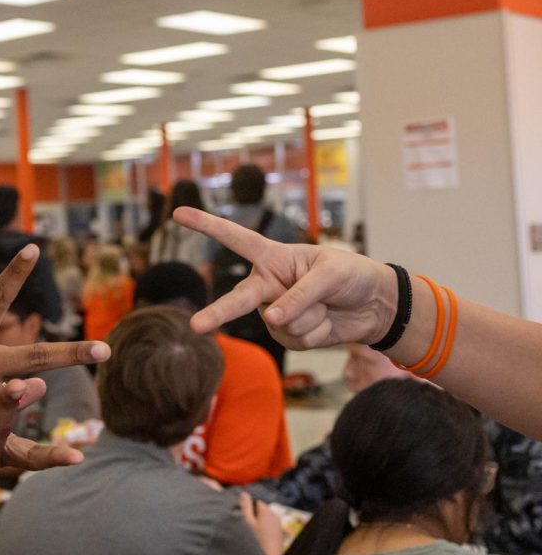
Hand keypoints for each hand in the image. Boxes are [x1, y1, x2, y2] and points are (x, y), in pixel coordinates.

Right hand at [173, 207, 397, 349]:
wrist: (377, 306)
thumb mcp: (330, 275)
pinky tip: (328, 323)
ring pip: (282, 324)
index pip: (235, 239)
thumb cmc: (352, 276)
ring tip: (328, 307)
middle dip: (217, 314)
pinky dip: (319, 333)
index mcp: (274, 257)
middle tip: (196, 326)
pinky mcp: (290, 336)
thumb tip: (272, 320)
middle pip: (238, 299)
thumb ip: (300, 295)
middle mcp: (268, 284)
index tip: (178, 214)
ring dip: (311, 318)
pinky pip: (297, 340)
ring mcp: (277, 313)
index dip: (207, 225)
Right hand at [239, 491, 283, 554]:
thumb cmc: (257, 540)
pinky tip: (259, 537)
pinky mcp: (279, 532)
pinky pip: (270, 525)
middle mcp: (274, 515)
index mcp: (266, 511)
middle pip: (261, 509)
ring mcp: (278, 524)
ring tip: (252, 532)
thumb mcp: (247, 522)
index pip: (256, 501)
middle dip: (254, 514)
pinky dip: (264, 528)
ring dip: (259, 521)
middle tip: (246, 524)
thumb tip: (244, 493)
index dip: (248, 506)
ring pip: (266, 517)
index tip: (243, 515)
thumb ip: (245, 507)